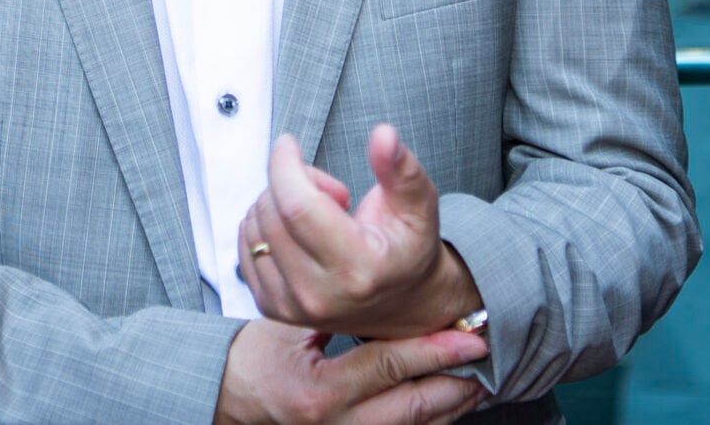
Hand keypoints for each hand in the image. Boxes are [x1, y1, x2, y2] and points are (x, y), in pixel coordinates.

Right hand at [212, 320, 487, 424]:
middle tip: (484, 363)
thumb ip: (334, 318)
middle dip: (453, 386)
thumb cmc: (253, 360)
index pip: (389, 367)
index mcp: (321, 393)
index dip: (433, 350)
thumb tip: (381, 296)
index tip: (468, 338)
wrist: (224, 398)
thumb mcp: (289, 331)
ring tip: (476, 384)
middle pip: (412, 409)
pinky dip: (424, 420)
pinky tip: (444, 406)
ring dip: (446, 407)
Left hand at [237, 125, 485, 341]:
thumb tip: (384, 135)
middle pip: (273, 211)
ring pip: (254, 225)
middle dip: (292, 182)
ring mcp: (291, 306)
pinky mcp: (271, 306)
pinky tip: (298, 233)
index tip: (288, 143)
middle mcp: (319, 295)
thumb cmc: (407, 249)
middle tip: (330, 192)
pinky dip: (265, 224)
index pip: (298, 207)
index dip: (285, 165)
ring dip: (278, 205)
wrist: (400, 304)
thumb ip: (401, 169)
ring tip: (319, 217)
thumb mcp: (418, 206)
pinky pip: (245, 244)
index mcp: (358, 270)